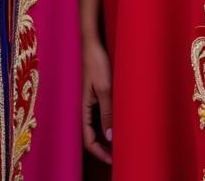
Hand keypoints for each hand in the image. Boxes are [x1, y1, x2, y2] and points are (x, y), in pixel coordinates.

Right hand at [82, 37, 112, 163]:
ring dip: (107, 134)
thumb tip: (110, 137)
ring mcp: (90, 100)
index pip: (88, 139)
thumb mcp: (104, 89)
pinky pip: (100, 113)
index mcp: (83, 108)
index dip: (100, 152)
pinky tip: (119, 121)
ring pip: (97, 124)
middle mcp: (85, 107)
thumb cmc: (96, 63)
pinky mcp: (96, 92)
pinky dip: (109, 121)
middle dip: (103, 147)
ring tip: (121, 141)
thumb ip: (107, 112)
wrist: (92, 42)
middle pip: (92, 134)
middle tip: (118, 155)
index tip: (113, 160)